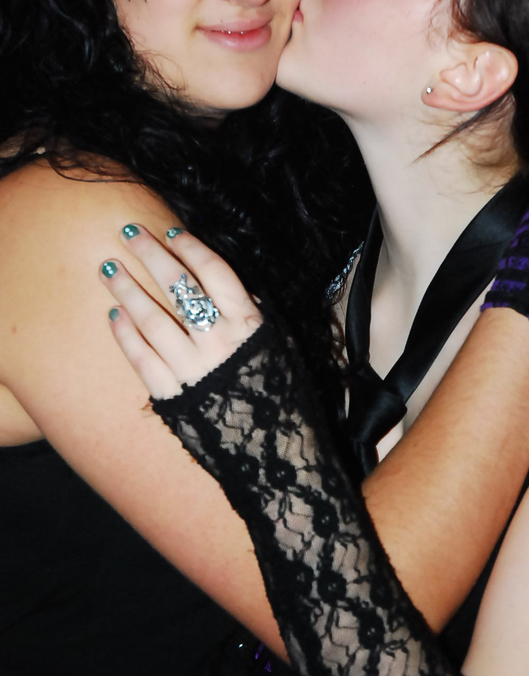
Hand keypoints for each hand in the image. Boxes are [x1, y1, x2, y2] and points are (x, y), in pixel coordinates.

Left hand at [100, 226, 261, 396]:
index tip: (171, 232)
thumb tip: (219, 284)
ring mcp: (193, 367)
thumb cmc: (272, 385)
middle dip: (152, 255)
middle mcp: (219, 341)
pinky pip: (142, 358)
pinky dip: (126, 335)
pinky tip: (114, 314)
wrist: (268, 443)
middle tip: (129, 232)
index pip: (214, 272)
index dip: (191, 248)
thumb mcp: (274, 341)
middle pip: (178, 287)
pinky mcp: (172, 394)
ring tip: (108, 269)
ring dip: (128, 290)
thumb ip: (248, 311)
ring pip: (153, 319)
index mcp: (247, 324)